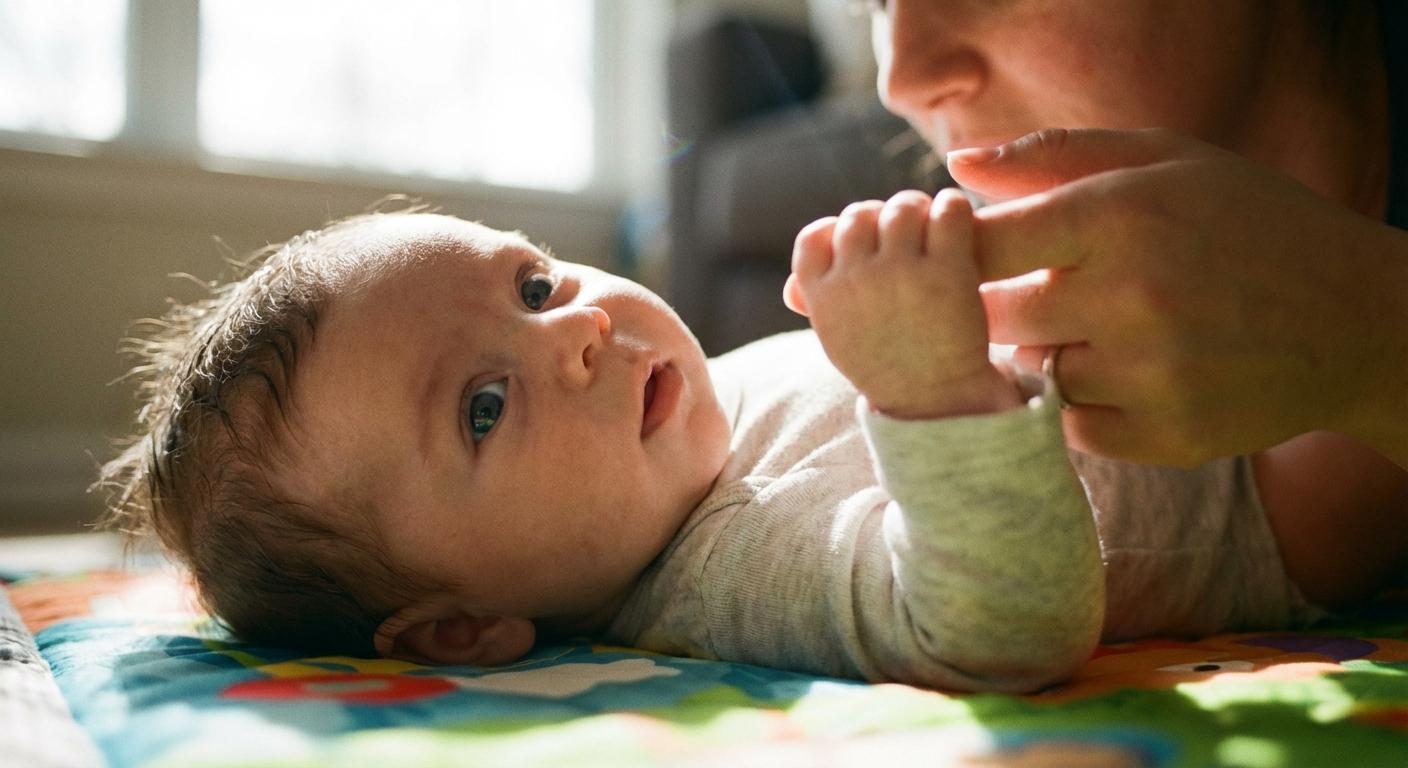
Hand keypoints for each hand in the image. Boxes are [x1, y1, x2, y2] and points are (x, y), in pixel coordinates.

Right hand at [784, 189, 1020, 418]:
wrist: (938, 401)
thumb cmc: (887, 366)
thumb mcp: (837, 342)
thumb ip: (815, 305)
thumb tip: (789, 289)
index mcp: (823, 296)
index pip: (815, 238)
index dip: (837, 231)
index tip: (862, 243)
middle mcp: (856, 278)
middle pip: (859, 215)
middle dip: (881, 216)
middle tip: (905, 229)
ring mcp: (900, 272)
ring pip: (902, 208)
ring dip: (918, 209)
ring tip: (932, 224)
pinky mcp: (947, 270)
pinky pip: (947, 211)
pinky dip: (952, 207)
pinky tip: (955, 219)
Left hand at [951, 127, 1407, 465]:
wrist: (1358, 318)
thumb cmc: (1248, 223)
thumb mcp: (1164, 162)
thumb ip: (1054, 158)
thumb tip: (957, 166)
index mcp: (1121, 215)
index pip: (984, 244)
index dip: (966, 251)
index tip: (980, 254)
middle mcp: (1131, 297)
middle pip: (993, 317)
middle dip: (1000, 306)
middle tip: (1039, 295)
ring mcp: (1150, 375)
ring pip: (1033, 374)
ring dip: (1047, 356)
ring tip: (1099, 331)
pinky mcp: (1166, 436)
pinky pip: (1072, 429)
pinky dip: (1083, 406)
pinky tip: (1123, 374)